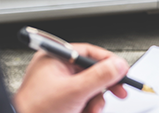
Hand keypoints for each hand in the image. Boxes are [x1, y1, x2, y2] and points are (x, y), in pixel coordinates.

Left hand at [13, 43, 129, 112]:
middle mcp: (56, 70)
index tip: (122, 70)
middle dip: (104, 86)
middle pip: (92, 72)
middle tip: (120, 91)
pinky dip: (87, 108)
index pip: (88, 53)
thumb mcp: (74, 91)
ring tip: (91, 110)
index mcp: (54, 59)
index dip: (108, 61)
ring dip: (95, 101)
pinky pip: (82, 100)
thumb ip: (100, 77)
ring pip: (89, 89)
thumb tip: (119, 65)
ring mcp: (58, 87)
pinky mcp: (60, 101)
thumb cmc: (35, 110)